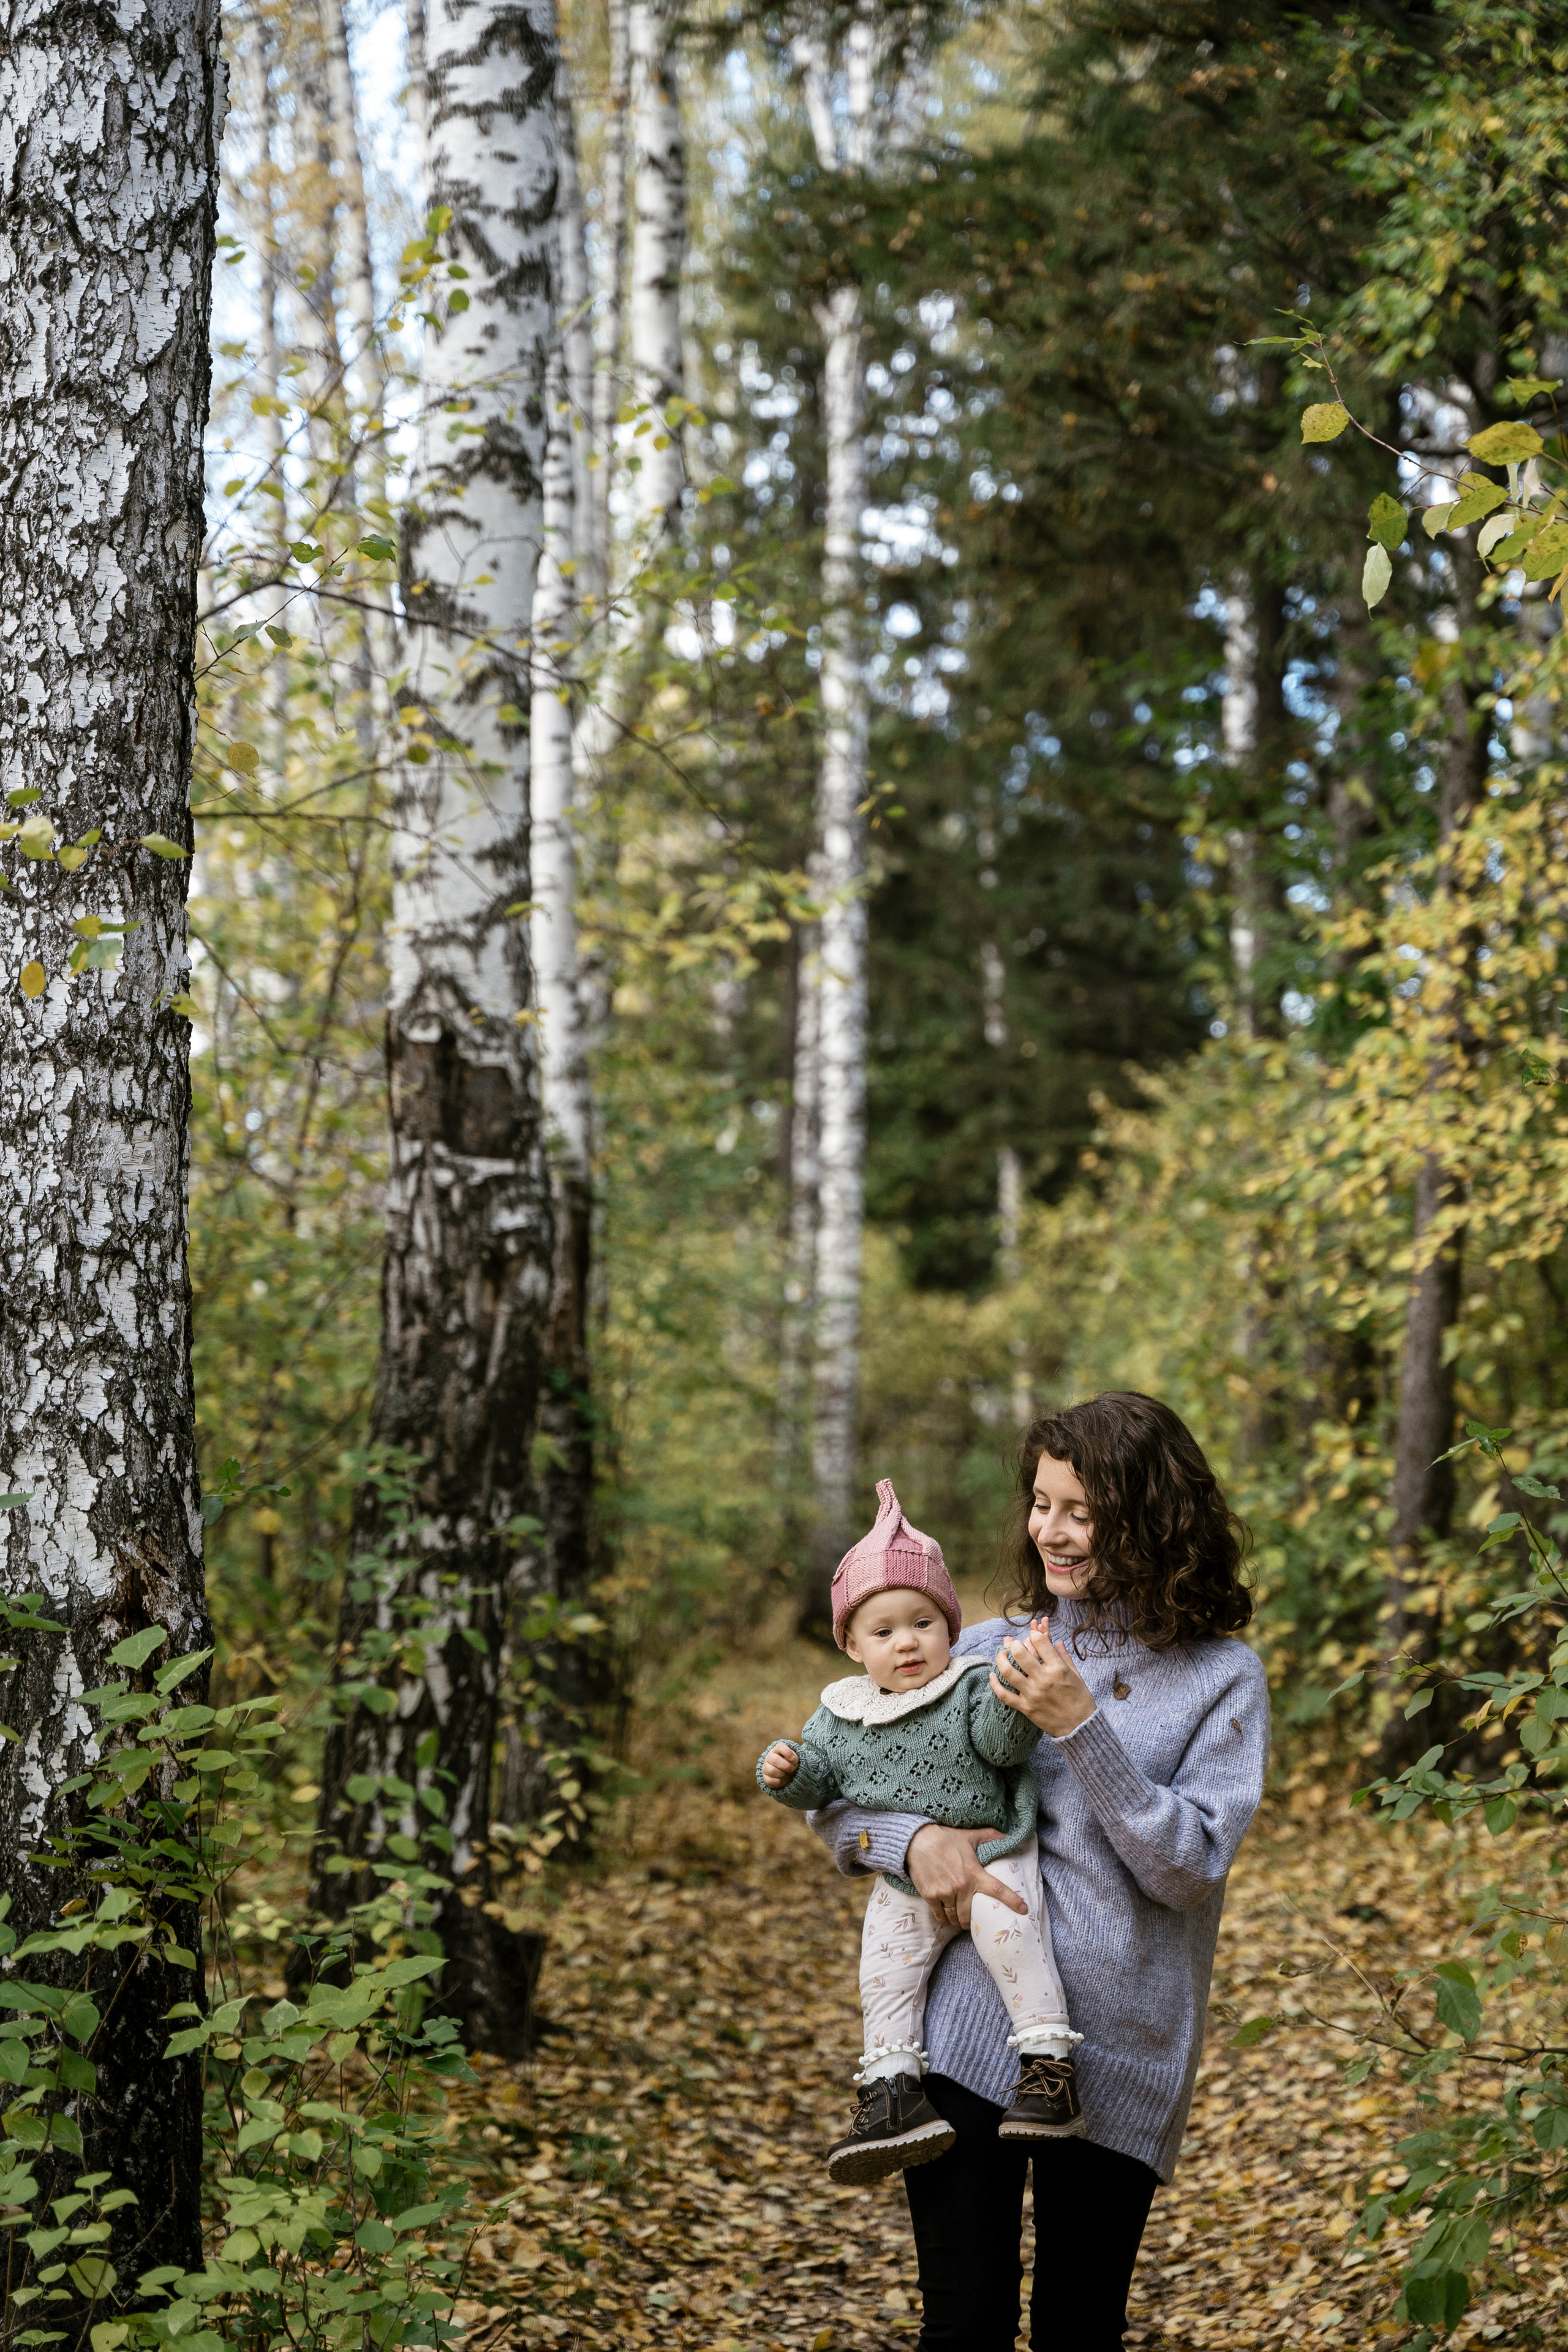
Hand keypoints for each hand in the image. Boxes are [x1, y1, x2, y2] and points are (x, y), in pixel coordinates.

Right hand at [761, 1741, 799, 1788]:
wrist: (787, 1774)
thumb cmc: (791, 1763)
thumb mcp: (795, 1759)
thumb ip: (794, 1758)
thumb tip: (792, 1759)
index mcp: (777, 1749)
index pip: (780, 1747)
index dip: (787, 1752)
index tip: (793, 1758)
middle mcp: (769, 1757)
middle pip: (774, 1759)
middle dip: (786, 1766)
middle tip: (792, 1769)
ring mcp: (766, 1767)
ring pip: (772, 1771)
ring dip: (782, 1774)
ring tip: (785, 1774)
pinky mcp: (765, 1778)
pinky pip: (770, 1781)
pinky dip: (779, 1782)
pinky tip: (781, 1779)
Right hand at [906, 1823, 1028, 1928]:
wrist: (917, 1840)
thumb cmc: (946, 1838)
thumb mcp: (970, 1835)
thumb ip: (990, 1836)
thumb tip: (1008, 1834)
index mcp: (974, 1873)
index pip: (997, 1889)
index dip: (1012, 1900)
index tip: (1025, 1909)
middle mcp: (961, 1886)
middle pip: (970, 1915)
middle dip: (972, 1920)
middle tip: (973, 1919)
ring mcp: (945, 1893)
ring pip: (955, 1918)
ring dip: (958, 1922)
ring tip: (959, 1920)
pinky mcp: (931, 1896)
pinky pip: (940, 1916)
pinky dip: (945, 1920)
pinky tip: (947, 1918)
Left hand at [990, 1625, 1095, 1737]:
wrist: (1080, 1727)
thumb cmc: (1081, 1700)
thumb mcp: (1077, 1675)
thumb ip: (1065, 1657)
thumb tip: (1057, 1641)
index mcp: (1058, 1669)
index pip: (1040, 1642)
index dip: (1034, 1634)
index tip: (1032, 1635)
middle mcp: (1044, 1679)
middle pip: (1020, 1654)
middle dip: (1014, 1644)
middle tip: (1013, 1644)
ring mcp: (1033, 1694)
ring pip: (1008, 1672)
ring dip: (1001, 1660)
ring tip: (1002, 1655)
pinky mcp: (1026, 1708)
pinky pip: (1004, 1695)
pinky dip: (994, 1684)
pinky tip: (992, 1675)